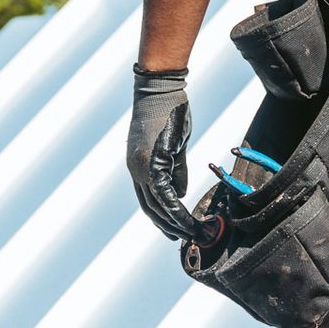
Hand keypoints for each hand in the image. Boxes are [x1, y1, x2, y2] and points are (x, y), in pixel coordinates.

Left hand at [128, 66, 216, 244]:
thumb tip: (180, 194)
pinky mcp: (151, 162)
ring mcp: (141, 166)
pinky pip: (162, 194)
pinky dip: (174, 210)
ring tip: (192, 233)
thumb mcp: (173, 146)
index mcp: (138, 166)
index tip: (177, 229)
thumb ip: (176, 170)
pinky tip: (186, 219)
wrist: (159, 89)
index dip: (162, 217)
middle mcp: (136, 170)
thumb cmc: (168, 112)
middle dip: (169, 226)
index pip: (148, 200)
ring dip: (174, 222)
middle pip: (150, 208)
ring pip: (156, 206)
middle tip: (187, 238)